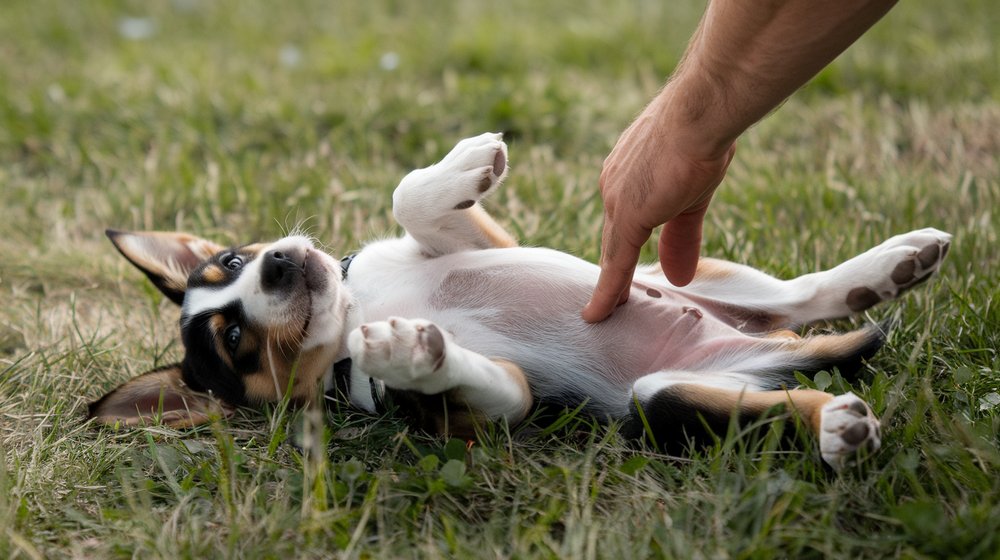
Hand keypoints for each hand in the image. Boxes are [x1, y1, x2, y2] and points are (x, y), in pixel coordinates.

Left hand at [582, 101, 735, 322]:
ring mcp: (615, 201)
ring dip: (609, 285)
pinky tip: (598, 314)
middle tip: (610, 299)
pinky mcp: (627, 216)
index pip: (622, 218)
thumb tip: (681, 277)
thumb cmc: (701, 138)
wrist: (700, 114)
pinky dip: (606, 291)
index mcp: (626, 172)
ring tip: (604, 314)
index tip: (622, 265)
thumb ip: (683, 236)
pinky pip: (614, 262)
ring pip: (610, 252)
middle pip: (611, 237)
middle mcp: (613, 186)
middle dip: (612, 268)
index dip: (623, 243)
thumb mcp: (693, 195)